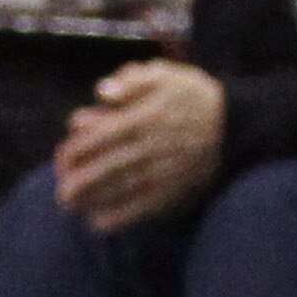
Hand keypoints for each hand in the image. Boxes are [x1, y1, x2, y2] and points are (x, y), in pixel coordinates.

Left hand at [52, 59, 224, 231]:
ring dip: (90, 200)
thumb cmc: (193, 96)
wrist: (234, 124)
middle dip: (77, 181)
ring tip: (72, 206)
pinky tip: (98, 222)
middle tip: (61, 191)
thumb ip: (132, 80)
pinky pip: (142, 208)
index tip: (62, 158)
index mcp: (143, 118)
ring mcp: (162, 171)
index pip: (98, 137)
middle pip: (104, 167)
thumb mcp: (166, 74)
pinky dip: (119, 217)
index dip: (75, 150)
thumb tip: (101, 92)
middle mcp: (150, 147)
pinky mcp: (174, 190)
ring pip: (119, 190)